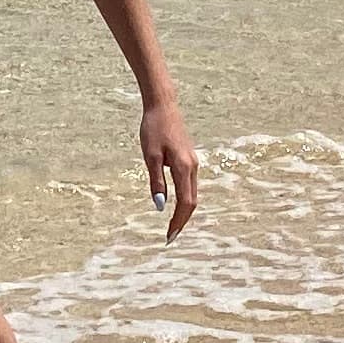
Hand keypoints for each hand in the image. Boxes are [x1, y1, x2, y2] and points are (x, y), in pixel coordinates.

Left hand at [139, 93, 199, 240]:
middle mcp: (192, 167)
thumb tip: (160, 206)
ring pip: (193, 194)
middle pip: (192, 201)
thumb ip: (156, 182)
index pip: (185, 203)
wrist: (163, 106)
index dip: (178, 221)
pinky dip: (185, 199)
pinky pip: (190, 185)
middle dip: (182, 221)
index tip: (169, 236)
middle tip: (170, 236)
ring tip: (172, 226)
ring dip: (184, 211)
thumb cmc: (153, 128)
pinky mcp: (189, 159)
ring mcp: (193, 162)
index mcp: (183, 167)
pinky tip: (176, 206)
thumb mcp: (150, 156)